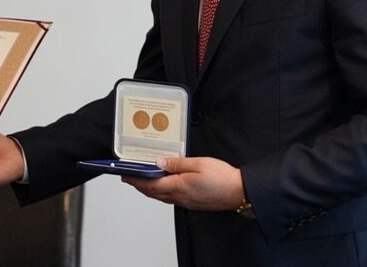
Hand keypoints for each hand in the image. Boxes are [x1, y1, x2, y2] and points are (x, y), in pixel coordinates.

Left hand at [121, 156, 243, 210]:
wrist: (240, 192)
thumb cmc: (222, 177)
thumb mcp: (198, 163)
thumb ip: (176, 163)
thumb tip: (159, 163)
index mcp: (178, 187)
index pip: (150, 185)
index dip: (136, 180)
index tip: (125, 175)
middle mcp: (180, 197)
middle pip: (153, 193)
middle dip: (139, 185)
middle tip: (129, 177)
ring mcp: (186, 201)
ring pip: (161, 196)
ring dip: (150, 189)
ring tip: (143, 179)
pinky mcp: (193, 203)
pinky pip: (171, 198)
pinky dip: (162, 191)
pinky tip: (164, 184)